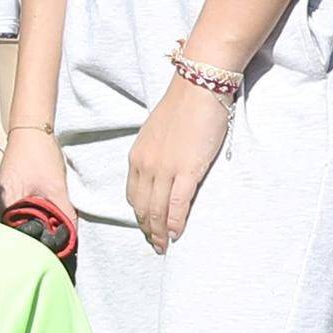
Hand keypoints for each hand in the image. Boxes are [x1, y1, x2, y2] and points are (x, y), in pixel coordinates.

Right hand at [0, 118, 76, 244]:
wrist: (32, 129)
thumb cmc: (39, 152)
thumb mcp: (57, 187)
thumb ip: (65, 214)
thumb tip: (71, 236)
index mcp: (4, 204)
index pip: (15, 238)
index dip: (33, 247)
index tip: (48, 251)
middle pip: (10, 234)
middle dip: (30, 241)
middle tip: (49, 244)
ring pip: (10, 225)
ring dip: (26, 230)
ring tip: (44, 232)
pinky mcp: (2, 195)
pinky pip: (10, 216)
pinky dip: (23, 220)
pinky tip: (37, 219)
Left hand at [123, 76, 231, 252]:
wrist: (199, 86)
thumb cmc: (184, 106)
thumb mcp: (159, 133)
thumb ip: (156, 153)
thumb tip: (164, 169)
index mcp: (137, 156)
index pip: (133, 195)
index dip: (139, 215)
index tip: (146, 228)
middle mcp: (145, 165)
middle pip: (143, 207)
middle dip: (147, 229)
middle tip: (155, 245)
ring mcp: (164, 169)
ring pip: (157, 211)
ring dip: (159, 232)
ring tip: (164, 247)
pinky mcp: (186, 170)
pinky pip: (177, 205)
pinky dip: (175, 223)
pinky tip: (176, 235)